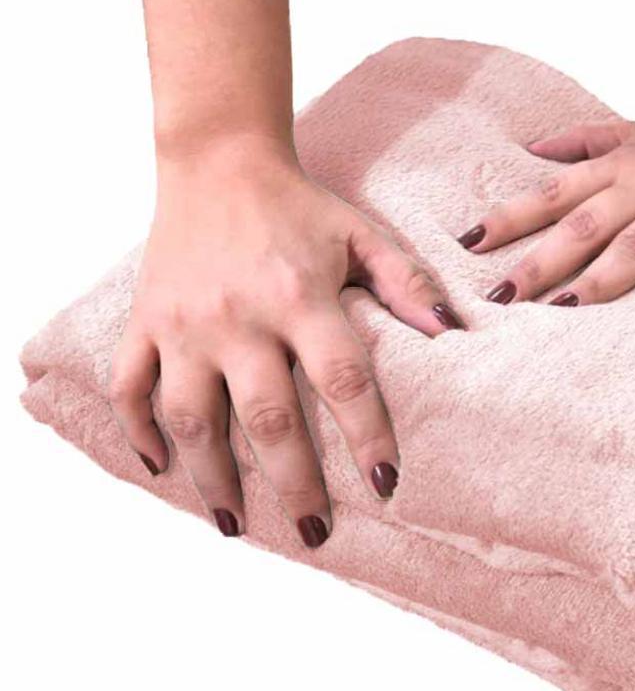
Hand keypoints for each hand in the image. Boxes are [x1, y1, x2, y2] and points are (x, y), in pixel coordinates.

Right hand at [109, 145, 463, 545]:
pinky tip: (159, 466)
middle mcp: (238, 316)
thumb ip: (405, 281)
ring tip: (234, 523)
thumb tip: (449, 331)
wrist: (217, 160)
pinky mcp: (144, 320)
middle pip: (268, 417)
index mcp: (299, 295)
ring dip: (212, 477)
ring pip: (191, 417)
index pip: (343, 379)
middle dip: (294, 483)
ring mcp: (183, 323)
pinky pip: (130, 386)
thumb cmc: (299, 206)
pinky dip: (138, 430)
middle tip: (314, 530)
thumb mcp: (360, 233)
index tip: (386, 483)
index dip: (367, 435)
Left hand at [458, 90, 634, 303]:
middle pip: (588, 223)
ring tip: (566, 312)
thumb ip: (588, 140)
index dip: (511, 216)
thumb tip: (531, 149)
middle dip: (541, 261)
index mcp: (628, 161)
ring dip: (604, 278)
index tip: (468, 244)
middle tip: (501, 299)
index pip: (557, 191)